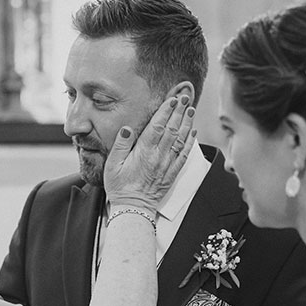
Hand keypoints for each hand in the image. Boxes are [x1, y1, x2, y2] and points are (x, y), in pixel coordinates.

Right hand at [103, 95, 195, 211]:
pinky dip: (190, 143)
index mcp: (144, 153)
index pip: (157, 127)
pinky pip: (184, 155)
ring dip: (186, 123)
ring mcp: (167, 165)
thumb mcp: (112, 165)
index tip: (172, 99)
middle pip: (172, 130)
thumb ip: (120, 145)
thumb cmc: (120, 186)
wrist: (133, 208)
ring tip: (190, 109)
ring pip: (180, 140)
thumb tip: (127, 128)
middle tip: (185, 97)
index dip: (166, 111)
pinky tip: (193, 132)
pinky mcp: (172, 173)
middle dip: (179, 112)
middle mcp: (158, 157)